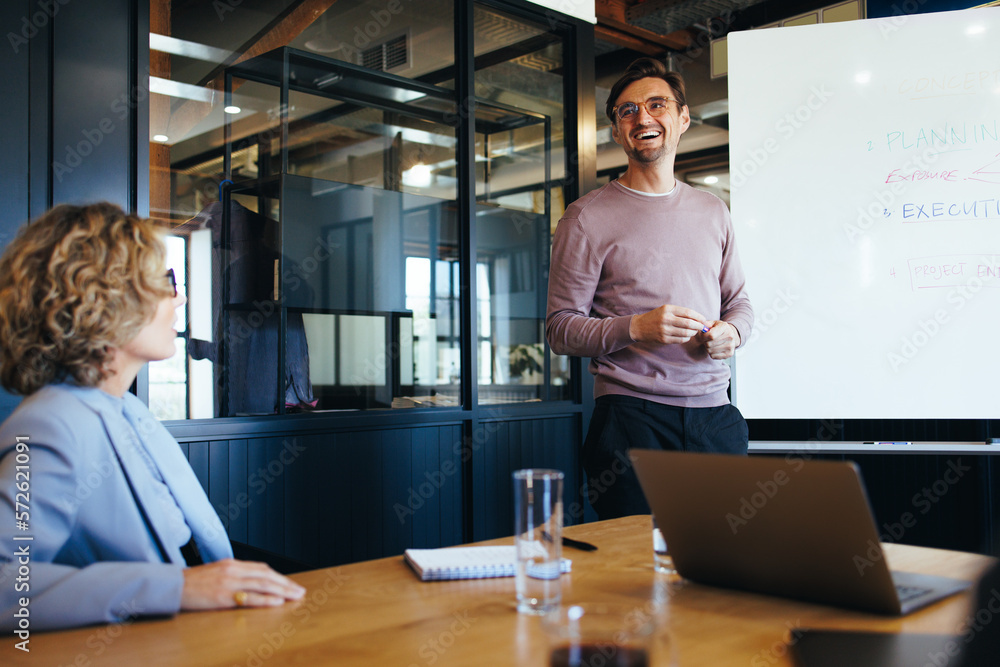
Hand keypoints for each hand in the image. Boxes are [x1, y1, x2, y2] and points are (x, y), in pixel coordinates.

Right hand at [181, 559, 305, 609]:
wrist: (173, 586)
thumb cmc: (193, 582)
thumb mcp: (216, 572)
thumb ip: (233, 575)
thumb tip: (250, 582)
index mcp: (232, 564)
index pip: (262, 568)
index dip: (279, 576)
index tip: (290, 584)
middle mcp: (234, 570)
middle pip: (267, 575)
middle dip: (286, 583)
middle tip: (300, 591)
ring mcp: (229, 583)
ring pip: (262, 585)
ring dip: (281, 591)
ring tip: (295, 596)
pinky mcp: (223, 596)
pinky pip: (249, 598)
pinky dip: (265, 599)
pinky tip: (277, 602)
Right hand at [629, 305, 706, 344]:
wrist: (639, 327)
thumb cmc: (655, 317)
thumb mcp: (666, 309)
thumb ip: (680, 312)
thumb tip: (698, 318)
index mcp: (668, 309)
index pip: (688, 312)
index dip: (699, 316)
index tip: (704, 319)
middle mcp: (666, 319)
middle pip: (689, 323)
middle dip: (699, 326)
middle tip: (703, 327)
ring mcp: (665, 330)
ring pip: (686, 333)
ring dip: (693, 333)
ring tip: (694, 331)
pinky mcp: (664, 339)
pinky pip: (680, 340)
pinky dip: (686, 338)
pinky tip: (686, 336)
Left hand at [697, 320, 739, 359]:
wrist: (730, 334)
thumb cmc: (718, 328)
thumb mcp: (711, 323)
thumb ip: (705, 324)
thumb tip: (702, 328)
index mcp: (724, 327)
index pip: (711, 336)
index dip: (703, 337)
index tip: (703, 335)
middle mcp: (730, 336)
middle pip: (709, 344)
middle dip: (705, 342)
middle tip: (708, 339)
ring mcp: (731, 346)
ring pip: (710, 351)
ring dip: (708, 348)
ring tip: (711, 343)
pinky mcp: (730, 354)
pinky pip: (713, 356)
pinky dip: (711, 353)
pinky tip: (715, 348)